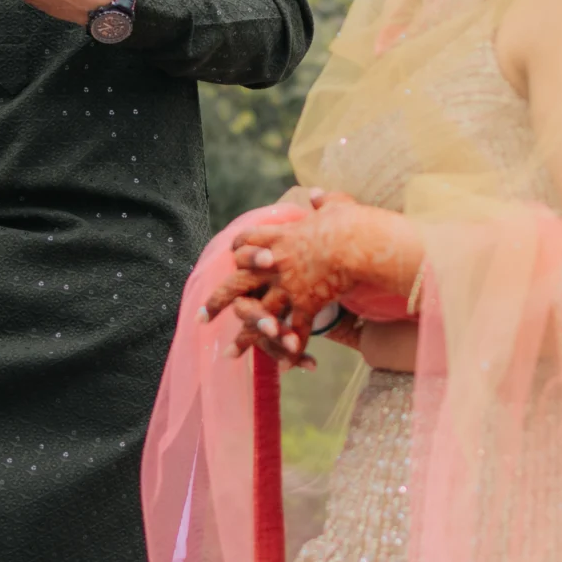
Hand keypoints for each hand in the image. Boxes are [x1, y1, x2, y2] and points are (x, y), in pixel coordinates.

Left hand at [204, 194, 421, 364]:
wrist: (358, 242)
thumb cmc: (349, 222)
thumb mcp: (336, 205)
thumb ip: (324, 201)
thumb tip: (318, 194)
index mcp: (279, 238)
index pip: (245, 242)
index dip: (239, 250)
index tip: (232, 257)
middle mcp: (276, 263)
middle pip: (237, 282)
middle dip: (217, 301)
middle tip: (202, 317)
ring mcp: (289, 285)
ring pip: (259, 315)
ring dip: (244, 337)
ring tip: (230, 354)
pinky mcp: (307, 303)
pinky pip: (296, 331)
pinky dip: (291, 350)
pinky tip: (284, 367)